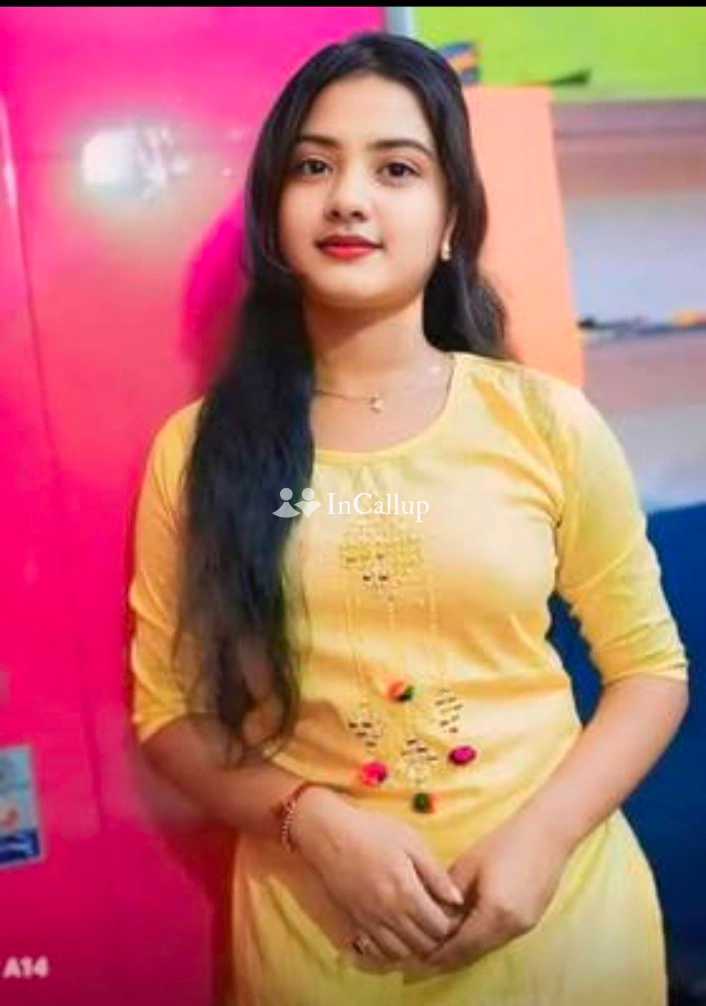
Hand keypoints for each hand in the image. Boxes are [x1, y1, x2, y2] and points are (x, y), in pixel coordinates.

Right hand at [292, 788, 464, 963]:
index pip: (439, 928)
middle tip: (438, 921)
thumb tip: (457, 899)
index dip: (451, 924)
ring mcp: (371, 923)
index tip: (452, 912)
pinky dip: (392, 950)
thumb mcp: (411, 841)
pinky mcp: (355, 924)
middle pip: (423, 945)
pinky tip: (397, 933)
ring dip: (415, 946)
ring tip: (420, 928)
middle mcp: (390, 915)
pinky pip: (378, 952)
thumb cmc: (373, 831)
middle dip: (436, 938)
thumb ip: (436, 873)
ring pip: (402, 954)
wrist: (329, 834)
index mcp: (407, 893)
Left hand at [421, 812, 571, 972]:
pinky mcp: (530, 922)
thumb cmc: (504, 842)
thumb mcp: (468, 865)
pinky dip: (479, 941)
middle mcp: (511, 927)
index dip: (437, 957)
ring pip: (486, 949)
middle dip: (447, 960)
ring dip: (463, 951)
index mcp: (495, 912)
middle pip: (473, 954)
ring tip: (437, 950)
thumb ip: (447, 895)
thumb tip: (430, 917)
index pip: (460, 947)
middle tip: (421, 964)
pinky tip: (464, 934)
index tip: (415, 963)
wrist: (547, 834)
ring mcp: (524, 927)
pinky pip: (498, 939)